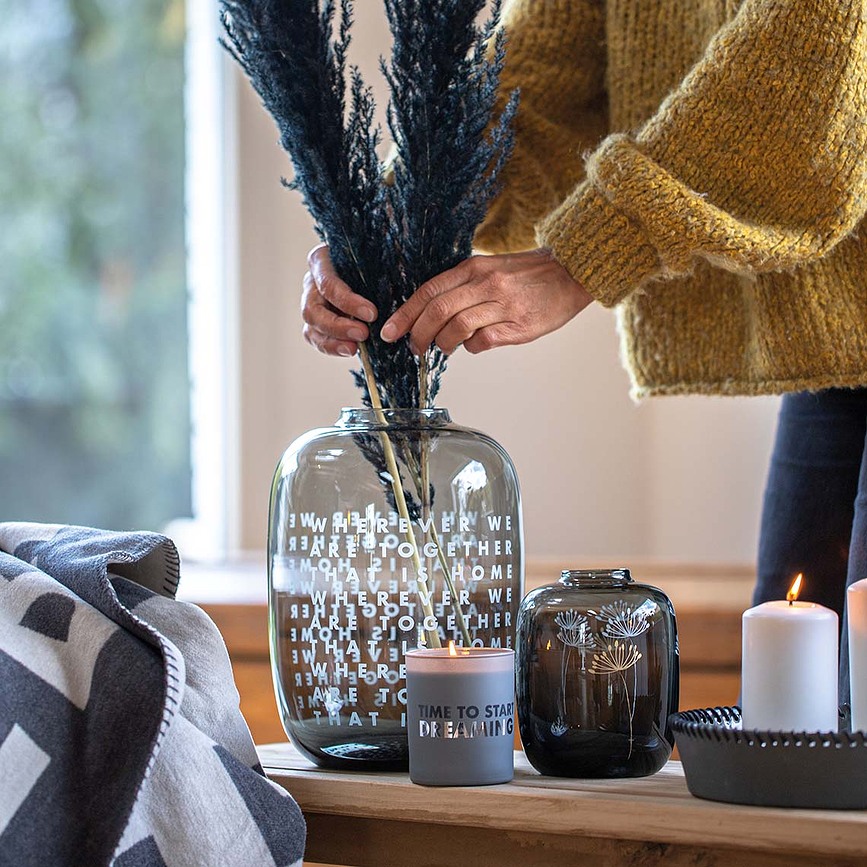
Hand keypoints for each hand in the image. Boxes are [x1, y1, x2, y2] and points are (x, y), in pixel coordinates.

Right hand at [301, 244, 378, 355]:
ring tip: (355, 349)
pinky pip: (316, 338)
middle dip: (338, 326)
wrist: (374, 270)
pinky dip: (332, 347)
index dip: (347, 301)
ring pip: (312, 326)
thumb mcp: (377, 260)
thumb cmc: (374, 261)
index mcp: (321, 261)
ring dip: (333, 341)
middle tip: (363, 334)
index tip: (372, 314)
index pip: (328, 283)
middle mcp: (312, 282)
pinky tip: (350, 350)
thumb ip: (378, 271)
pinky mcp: (315, 322)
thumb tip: (392, 284)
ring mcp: (311, 303)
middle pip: (313, 309)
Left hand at [379, 248, 592, 355]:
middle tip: (413, 348)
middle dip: (417, 333)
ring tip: (442, 348)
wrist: (573, 272)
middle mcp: (486, 283)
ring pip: (457, 327)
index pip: (429, 291)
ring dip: (443, 343)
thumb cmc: (529, 275)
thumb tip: (432, 315)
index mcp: (474, 268)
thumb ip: (463, 287)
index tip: (390, 331)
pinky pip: (484, 341)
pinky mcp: (519, 325)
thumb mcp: (491, 269)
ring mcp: (503, 304)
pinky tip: (473, 346)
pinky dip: (472, 347)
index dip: (405, 314)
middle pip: (437, 310)